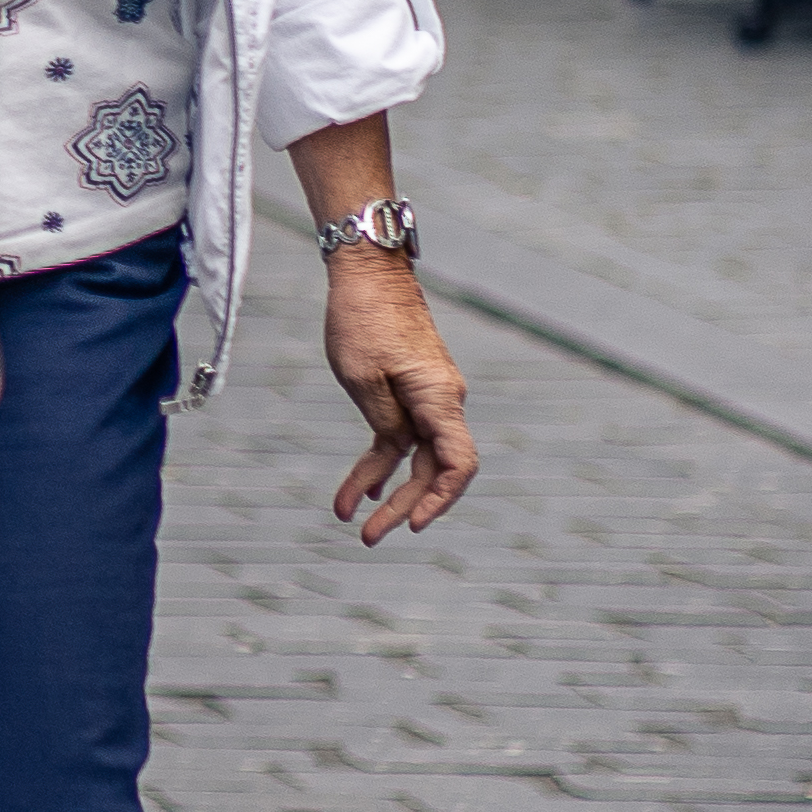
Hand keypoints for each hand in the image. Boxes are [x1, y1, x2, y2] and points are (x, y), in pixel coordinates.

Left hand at [319, 251, 479, 540]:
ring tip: (354, 524)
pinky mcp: (410, 392)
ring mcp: (428, 398)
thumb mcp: (362, 377)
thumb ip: (386, 422)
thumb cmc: (362, 318)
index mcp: (439, 399)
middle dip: (403, 507)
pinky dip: (379, 464)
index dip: (440, 499)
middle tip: (368, 539)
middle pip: (433, 471)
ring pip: (415, 459)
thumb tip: (398, 451)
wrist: (368, 273)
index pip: (457, 464)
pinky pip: (399, 438)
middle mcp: (442, 402)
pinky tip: (357, 491)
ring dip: (387, 491)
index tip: (412, 524)